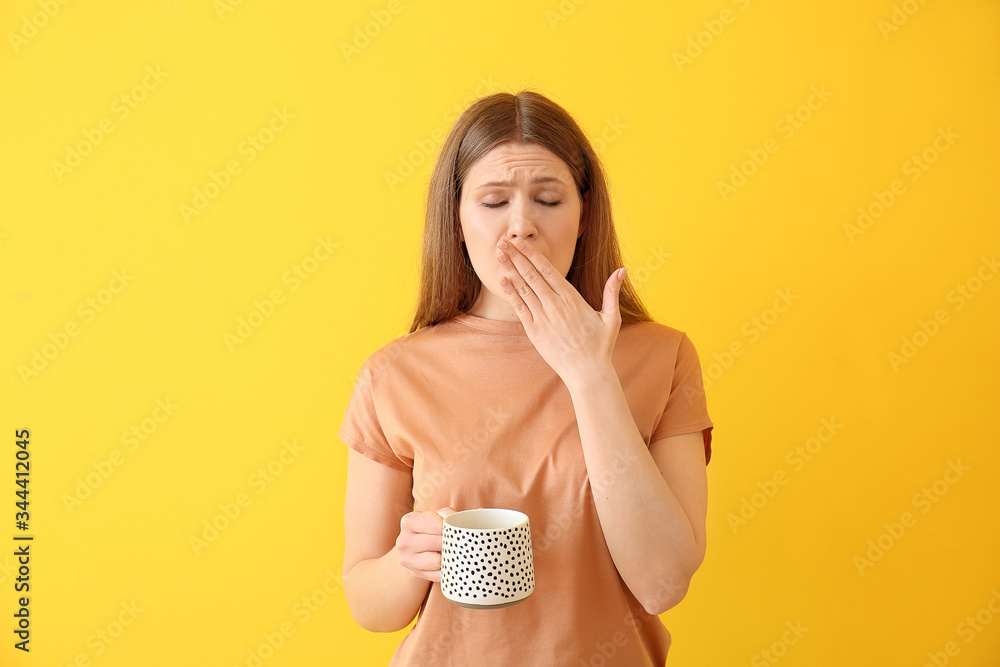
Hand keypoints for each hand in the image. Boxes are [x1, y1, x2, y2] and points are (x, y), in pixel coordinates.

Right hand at [395, 507, 455, 581]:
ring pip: (437, 561)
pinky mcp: (413, 572)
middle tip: (453, 543)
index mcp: (409, 521)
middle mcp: (404, 540)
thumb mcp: (436, 516)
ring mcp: (407, 558)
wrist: (412, 548)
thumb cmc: (429, 529)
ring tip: (447, 552)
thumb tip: (457, 526)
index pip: (438, 526)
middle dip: (450, 544)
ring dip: (447, 558)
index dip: (450, 530)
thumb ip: (447, 515)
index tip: (453, 531)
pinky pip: (437, 575)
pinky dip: (445, 571)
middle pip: (439, 543)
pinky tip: (444, 564)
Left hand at [495, 238, 624, 386]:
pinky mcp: (534, 331)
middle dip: (516, 256)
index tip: (520, 242)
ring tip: (498, 254)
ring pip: (523, 288)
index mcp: (571, 298)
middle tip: (502, 241)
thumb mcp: (610, 317)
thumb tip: (622, 270)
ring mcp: (542, 318)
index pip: (547, 270)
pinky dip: (510, 293)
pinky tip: (502, 279)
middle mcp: (554, 305)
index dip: (532, 254)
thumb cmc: (600, 345)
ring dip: (510, 269)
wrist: (587, 372)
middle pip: (531, 274)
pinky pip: (519, 308)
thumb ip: (612, 292)